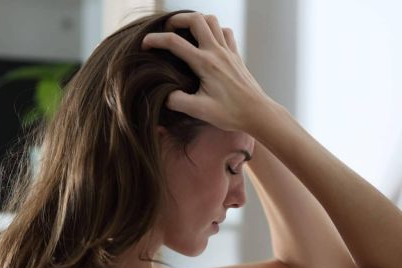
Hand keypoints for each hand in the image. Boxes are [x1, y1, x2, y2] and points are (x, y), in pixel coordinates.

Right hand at [141, 12, 281, 131]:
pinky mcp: (236, 56)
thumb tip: (164, 94)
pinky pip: (225, 32)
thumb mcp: (199, 111)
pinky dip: (214, 30)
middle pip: (196, 19)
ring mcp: (228, 52)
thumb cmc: (230, 113)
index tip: (144, 44)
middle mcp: (217, 52)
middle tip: (167, 29)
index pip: (175, 43)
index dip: (155, 40)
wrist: (257, 113)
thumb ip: (177, 101)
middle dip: (178, 19)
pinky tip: (208, 41)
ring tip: (185, 31)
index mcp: (205, 63)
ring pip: (212, 21)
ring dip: (197, 21)